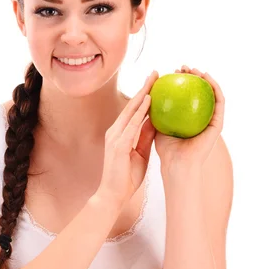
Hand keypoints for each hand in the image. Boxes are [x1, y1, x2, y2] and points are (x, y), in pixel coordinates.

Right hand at [96, 71, 157, 207]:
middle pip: (132, 105)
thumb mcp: (141, 154)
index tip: (156, 82)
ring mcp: (115, 137)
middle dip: (144, 87)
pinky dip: (141, 111)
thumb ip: (145, 137)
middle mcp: (115, 131)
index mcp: (120, 133)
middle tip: (156, 72)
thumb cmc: (126, 177)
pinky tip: (150, 101)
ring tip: (154, 79)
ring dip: (143, 94)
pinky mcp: (118, 145)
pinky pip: (132, 124)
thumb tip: (157, 122)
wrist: (112, 195)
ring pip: (131, 110)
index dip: (145, 95)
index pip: (134, 110)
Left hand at [154, 65, 224, 171]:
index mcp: (189, 120)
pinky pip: (219, 102)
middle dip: (192, 77)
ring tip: (194, 69)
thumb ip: (156, 111)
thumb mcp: (158, 125)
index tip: (171, 73)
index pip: (186, 97)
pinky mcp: (218, 124)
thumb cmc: (165, 150)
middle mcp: (202, 119)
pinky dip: (214, 87)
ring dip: (205, 78)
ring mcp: (211, 121)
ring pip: (212, 94)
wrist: (177, 166)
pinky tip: (206, 77)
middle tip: (182, 68)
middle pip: (199, 93)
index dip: (180, 83)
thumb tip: (147, 92)